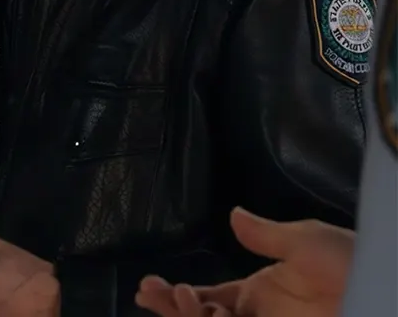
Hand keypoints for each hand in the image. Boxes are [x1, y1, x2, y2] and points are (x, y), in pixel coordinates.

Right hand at [136, 207, 354, 316]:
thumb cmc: (349, 261)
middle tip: (152, 294)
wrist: (384, 288)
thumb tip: (232, 215)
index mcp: (260, 294)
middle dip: (175, 309)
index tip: (148, 288)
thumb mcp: (305, 241)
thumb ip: (265, 235)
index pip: (210, 298)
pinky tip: (207, 316)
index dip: (178, 296)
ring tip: (182, 297)